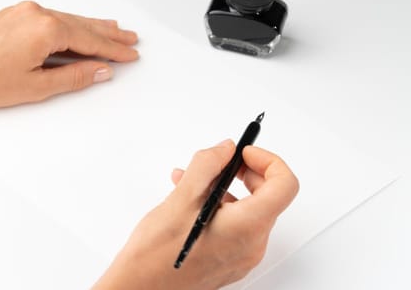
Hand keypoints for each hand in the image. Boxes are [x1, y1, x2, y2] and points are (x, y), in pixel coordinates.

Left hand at [0, 1, 138, 107]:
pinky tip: (77, 27)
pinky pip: (51, 17)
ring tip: (112, 30)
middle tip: (129, 39)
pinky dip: (69, 24)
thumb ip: (74, 77)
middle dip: (108, 34)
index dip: (113, 50)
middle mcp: (37, 13)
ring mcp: (25, 11)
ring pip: (68, 19)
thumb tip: (101, 70)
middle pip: (83, 25)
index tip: (130, 54)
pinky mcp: (14, 14)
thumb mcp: (37, 86)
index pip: (90, 41)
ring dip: (91, 27)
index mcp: (46, 29)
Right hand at [93, 140, 298, 289]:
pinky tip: (191, 202)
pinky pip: (236, 227)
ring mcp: (242, 256)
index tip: (244, 152)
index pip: (284, 184)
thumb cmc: (157, 253)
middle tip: (220, 162)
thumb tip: (225, 149)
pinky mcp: (230, 261)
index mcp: (246, 227)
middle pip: (269, 196)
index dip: (268, 160)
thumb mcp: (181, 198)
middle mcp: (252, 245)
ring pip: (248, 210)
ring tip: (191, 183)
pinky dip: (220, 208)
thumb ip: (207, 165)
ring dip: (226, 189)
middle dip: (244, 172)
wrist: (141, 287)